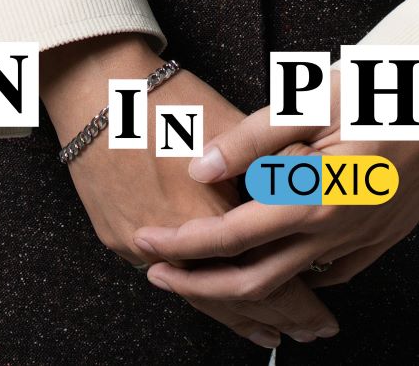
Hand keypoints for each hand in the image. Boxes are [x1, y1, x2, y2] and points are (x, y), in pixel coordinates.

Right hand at [42, 34, 341, 349]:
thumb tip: (300, 190)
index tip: (324, 317)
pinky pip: (169, 278)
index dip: (300, 302)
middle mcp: (176, 244)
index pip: (266, 278)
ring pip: (201, 298)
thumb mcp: (232, 123)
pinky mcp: (117, 237)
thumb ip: (266, 163)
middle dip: (279, 319)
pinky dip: (199, 294)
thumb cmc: (164, 97)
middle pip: (236, 297)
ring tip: (273, 331)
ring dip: (240, 315)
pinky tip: (217, 299)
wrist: (95, 86)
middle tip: (311, 332)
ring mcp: (138, 246)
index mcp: (211, 216)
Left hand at [131, 57, 418, 309]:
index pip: (231, 237)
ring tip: (205, 267)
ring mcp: (361, 242)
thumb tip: (201, 167)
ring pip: (290, 284)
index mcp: (312, 199)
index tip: (147, 240)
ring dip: (241, 284)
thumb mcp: (314, 99)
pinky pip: (328, 274)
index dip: (183, 244)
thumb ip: (254, 137)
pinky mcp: (381, 241)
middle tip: (158, 271)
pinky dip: (292, 273)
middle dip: (199, 284)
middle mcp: (334, 234)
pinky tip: (277, 252)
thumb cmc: (385, 89)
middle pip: (253, 283)